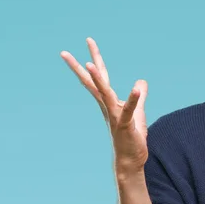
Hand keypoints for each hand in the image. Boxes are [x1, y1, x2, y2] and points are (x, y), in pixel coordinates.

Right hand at [61, 37, 148, 178]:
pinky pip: (129, 110)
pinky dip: (132, 99)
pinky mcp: (125, 125)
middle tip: (63, 52)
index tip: (88, 42)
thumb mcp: (137, 113)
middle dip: (80, 66)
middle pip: (93, 82)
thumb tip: (141, 82)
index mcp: (109, 102)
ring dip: (97, 78)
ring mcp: (114, 115)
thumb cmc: (131, 138)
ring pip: (104, 94)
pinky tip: (136, 88)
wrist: (130, 161)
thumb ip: (138, 98)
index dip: (94, 59)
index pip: (99, 78)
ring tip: (89, 62)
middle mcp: (107, 106)